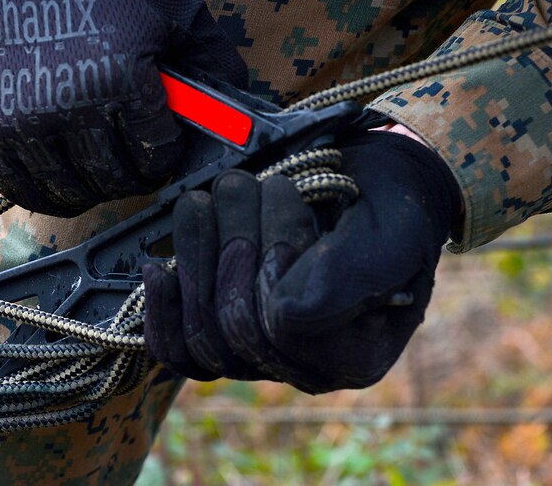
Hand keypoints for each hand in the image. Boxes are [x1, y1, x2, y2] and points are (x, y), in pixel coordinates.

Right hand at [0, 0, 247, 216]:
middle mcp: (70, 107)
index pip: (159, 154)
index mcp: (122, 77)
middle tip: (137, 162)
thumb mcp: (173, 10)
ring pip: (73, 191)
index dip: (168, 155)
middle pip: (117, 179)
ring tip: (101, 167)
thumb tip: (244, 114)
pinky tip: (62, 178)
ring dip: (93, 186)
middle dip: (135, 175)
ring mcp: (24, 123)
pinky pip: (22, 189)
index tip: (164, 148)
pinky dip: (46, 192)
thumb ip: (213, 61)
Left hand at [143, 131, 461, 393]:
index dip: (272, 259)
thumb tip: (283, 314)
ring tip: (201, 200)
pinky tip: (160, 267)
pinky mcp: (228, 336)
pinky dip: (163, 308)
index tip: (282, 193)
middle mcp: (306, 368)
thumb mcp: (390, 230)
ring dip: (194, 254)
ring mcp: (262, 356)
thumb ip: (350, 274)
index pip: (286, 329)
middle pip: (235, 332)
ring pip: (202, 335)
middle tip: (238, 183)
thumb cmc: (387, 206)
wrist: (369, 192)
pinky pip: (178, 352)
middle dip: (228, 245)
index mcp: (356, 355)